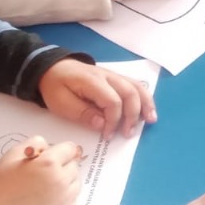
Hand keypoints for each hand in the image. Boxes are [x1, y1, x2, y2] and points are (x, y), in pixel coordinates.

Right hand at [0, 136, 82, 204]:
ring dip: (65, 183)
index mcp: (50, 164)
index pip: (70, 148)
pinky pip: (72, 201)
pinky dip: (64, 199)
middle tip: (44, 175)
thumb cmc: (1, 186)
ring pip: (75, 183)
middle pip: (74, 166)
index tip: (49, 158)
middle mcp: (62, 181)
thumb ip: (35, 144)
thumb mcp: (12, 156)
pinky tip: (47, 202)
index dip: (59, 152)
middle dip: (63, 167)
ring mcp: (66, 200)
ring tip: (45, 189)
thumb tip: (50, 147)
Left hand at [38, 59, 156, 138]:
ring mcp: (114, 76)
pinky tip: (148, 108)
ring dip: (146, 104)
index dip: (113, 121)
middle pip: (130, 93)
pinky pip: (135, 85)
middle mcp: (108, 76)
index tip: (107, 136)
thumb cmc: (56, 87)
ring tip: (151, 120)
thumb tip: (103, 124)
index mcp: (93, 82)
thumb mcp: (61, 103)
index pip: (113, 102)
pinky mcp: (116, 78)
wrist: (53, 68)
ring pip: (137, 87)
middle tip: (128, 133)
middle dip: (133, 115)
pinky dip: (144, 97)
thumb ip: (82, 113)